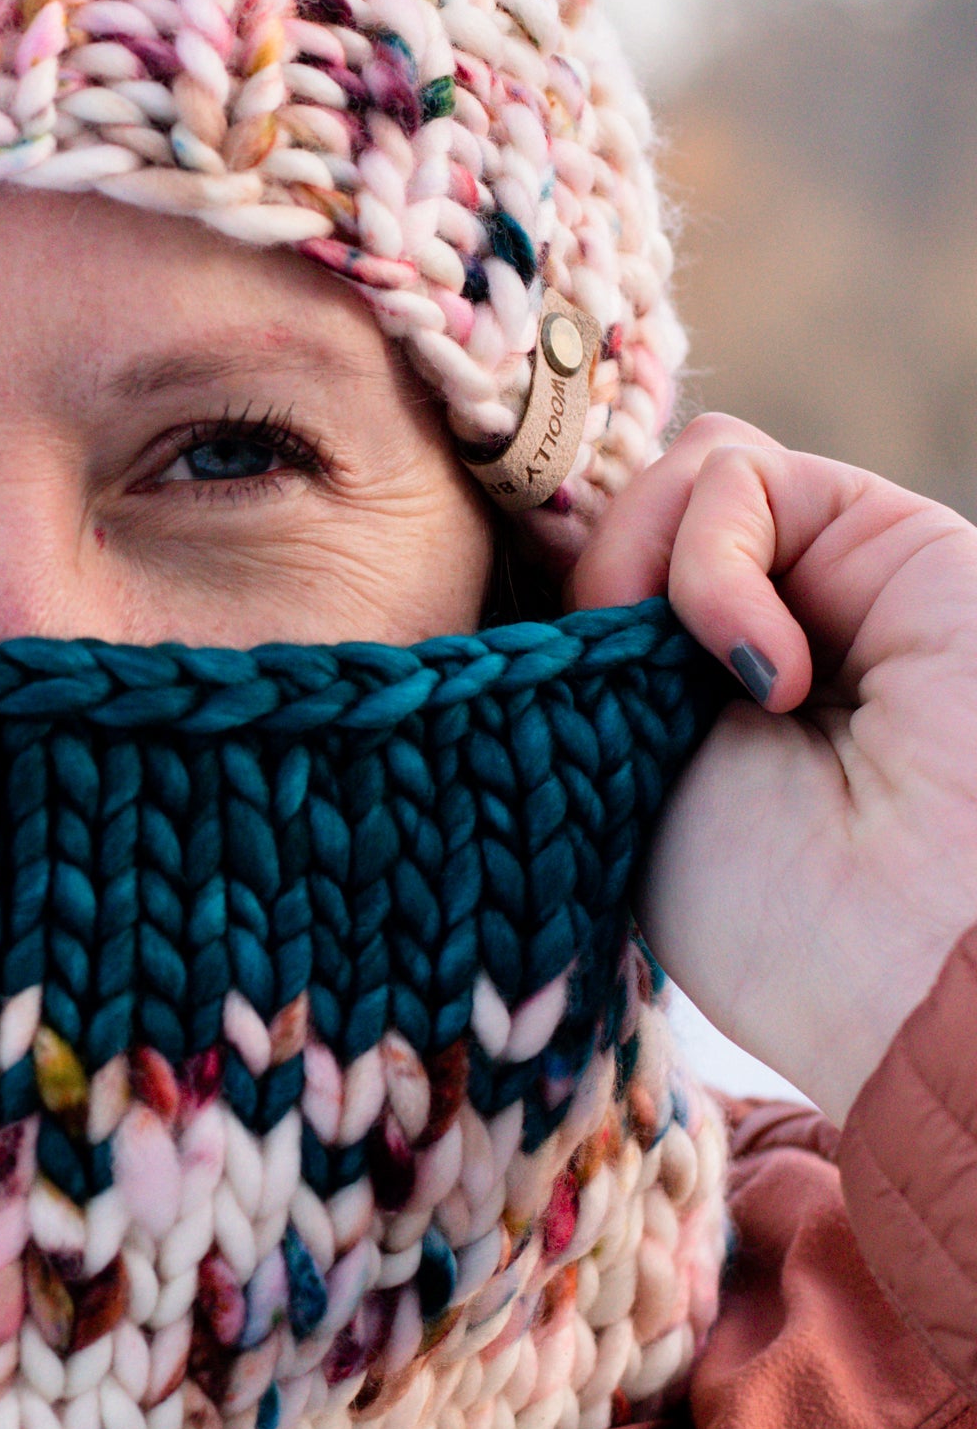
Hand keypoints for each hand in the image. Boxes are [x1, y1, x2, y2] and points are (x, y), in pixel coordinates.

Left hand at [573, 414, 976, 1122]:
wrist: (913, 955)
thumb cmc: (772, 915)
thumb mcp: (628, 791)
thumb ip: (594, 673)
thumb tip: (546, 560)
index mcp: (687, 697)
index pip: (587, 580)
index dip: (543, 600)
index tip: (514, 673)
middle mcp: (758, 626)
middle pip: (624, 515)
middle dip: (587, 582)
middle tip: (600, 686)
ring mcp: (822, 575)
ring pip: (676, 477)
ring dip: (641, 564)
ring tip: (690, 678)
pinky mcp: (882, 531)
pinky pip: (736, 472)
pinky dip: (712, 564)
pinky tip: (771, 674)